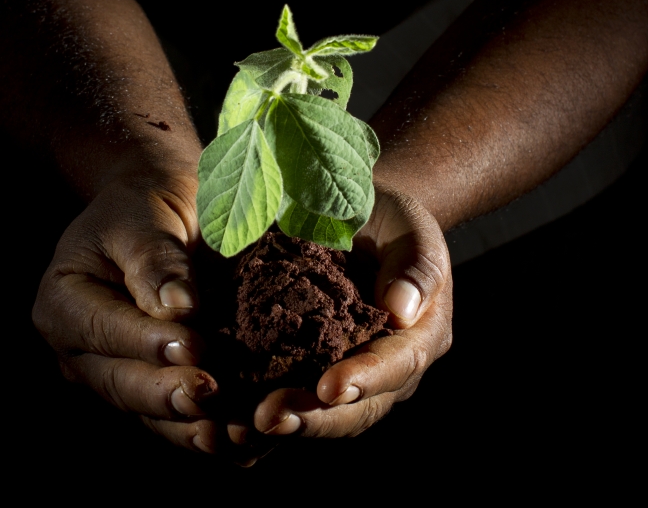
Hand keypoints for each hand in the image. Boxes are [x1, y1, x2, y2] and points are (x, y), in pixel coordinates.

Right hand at [31, 167, 268, 463]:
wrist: (160, 215)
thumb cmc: (146, 208)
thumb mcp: (143, 219)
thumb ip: (155, 261)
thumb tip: (178, 308)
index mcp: (64, 303)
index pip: (104, 330)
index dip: (148, 343)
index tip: (195, 346)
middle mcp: (82, 351)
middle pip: (122, 383)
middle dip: (169, 393)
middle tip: (212, 393)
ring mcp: (115, 376)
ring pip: (149, 413)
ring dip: (190, 427)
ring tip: (230, 432)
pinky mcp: (151, 390)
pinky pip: (175, 420)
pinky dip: (206, 431)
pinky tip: (240, 439)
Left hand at [252, 183, 452, 436]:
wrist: (358, 222)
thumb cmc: (390, 223)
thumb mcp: (412, 231)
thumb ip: (416, 265)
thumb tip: (402, 311)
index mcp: (418, 337)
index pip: (396, 365)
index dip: (364, 380)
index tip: (328, 389)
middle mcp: (385, 368)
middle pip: (357, 408)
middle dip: (314, 418)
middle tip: (268, 419)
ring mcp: (348, 374)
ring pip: (322, 414)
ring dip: (284, 422)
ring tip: (242, 426)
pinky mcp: (310, 370)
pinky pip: (290, 397)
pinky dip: (261, 408)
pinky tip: (228, 417)